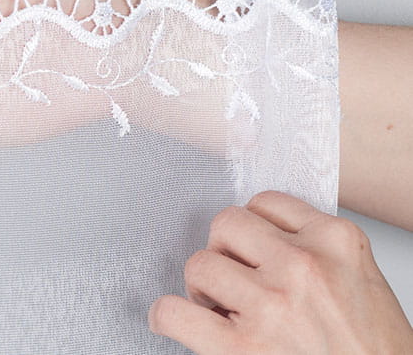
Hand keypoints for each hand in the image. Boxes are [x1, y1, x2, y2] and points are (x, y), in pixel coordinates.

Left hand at [148, 190, 412, 353]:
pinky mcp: (243, 347)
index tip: (254, 250)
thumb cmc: (376, 354)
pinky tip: (172, 320)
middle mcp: (303, 264)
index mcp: (336, 242)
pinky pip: (176, 311)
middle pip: (227, 223)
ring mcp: (272, 304)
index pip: (267, 202)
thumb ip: (317, 253)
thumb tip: (262, 240)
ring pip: (200, 262)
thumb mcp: (361, 284)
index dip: (255, 229)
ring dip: (202, 285)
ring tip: (218, 307)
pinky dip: (166, 315)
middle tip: (233, 280)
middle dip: (224, 251)